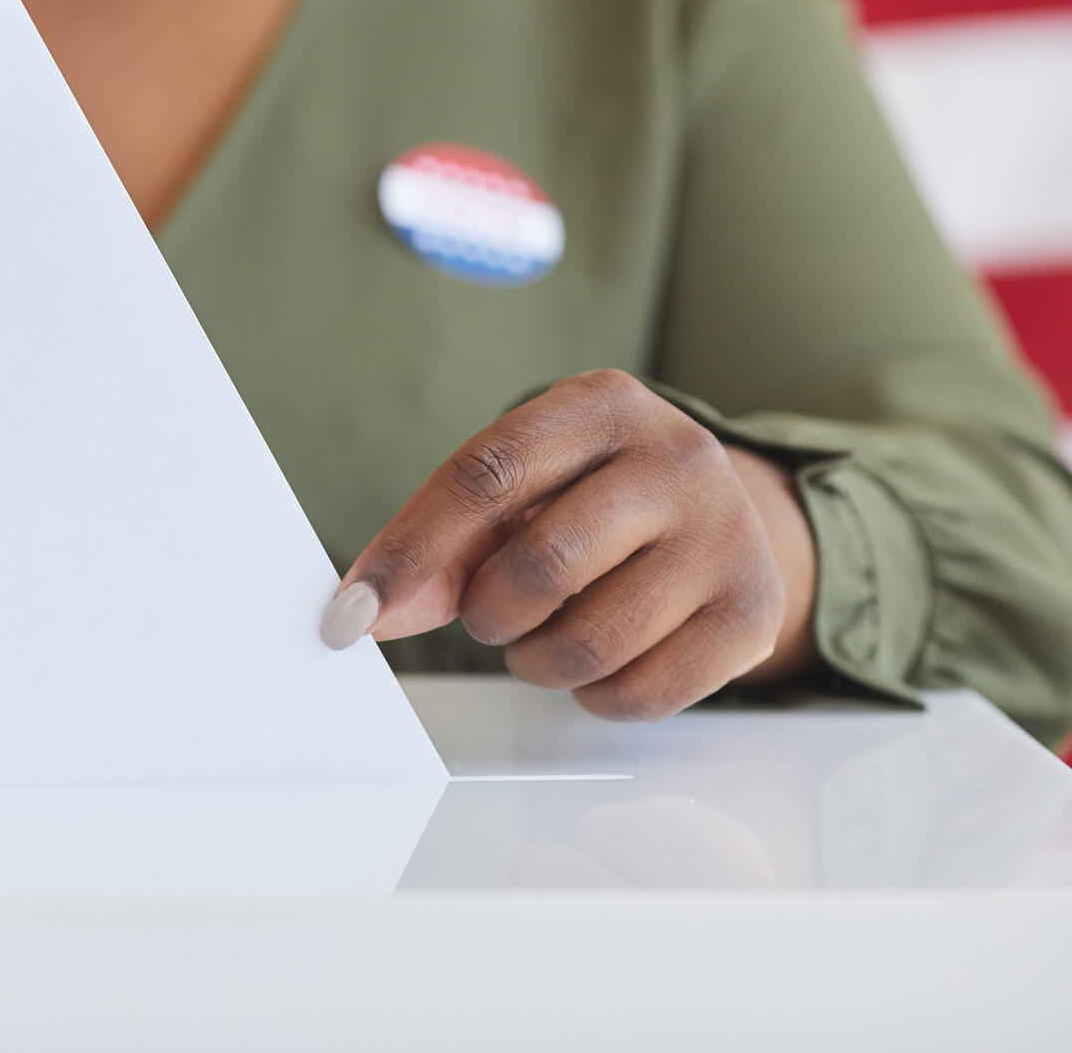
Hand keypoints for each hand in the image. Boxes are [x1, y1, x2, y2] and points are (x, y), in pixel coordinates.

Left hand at [318, 369, 817, 720]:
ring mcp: (726, 534)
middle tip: (489, 617)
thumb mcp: (519, 493)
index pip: (484, 476)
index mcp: (600, 406)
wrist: (718, 516)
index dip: (409, 549)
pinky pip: (640, 692)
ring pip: (590, 640)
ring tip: (539, 639)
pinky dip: (593, 695)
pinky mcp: (751, 613)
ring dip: (535, 662)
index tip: (350, 612)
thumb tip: (365, 614)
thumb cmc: (590, 500)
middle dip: (488, 614)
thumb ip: (440, 548)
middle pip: (540, 564)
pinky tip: (597, 663)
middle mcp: (676, 458)